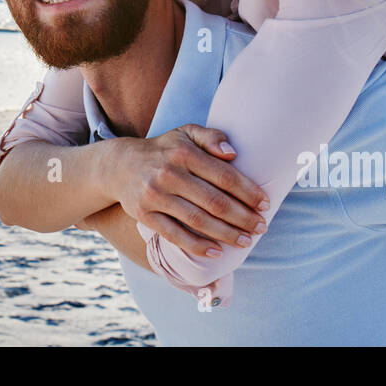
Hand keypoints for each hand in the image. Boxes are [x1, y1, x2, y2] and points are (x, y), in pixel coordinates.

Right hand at [110, 125, 269, 257]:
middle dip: (243, 217)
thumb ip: (210, 137)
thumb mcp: (185, 133)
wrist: (120, 165)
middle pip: (215, 201)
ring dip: (226, 234)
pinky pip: (175, 235)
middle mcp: (169, 174)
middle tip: (262, 227)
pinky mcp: (145, 215)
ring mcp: (156, 196)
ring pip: (198, 220)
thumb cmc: (164, 150)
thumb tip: (232, 154)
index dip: (248, 192)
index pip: (224, 175)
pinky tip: (216, 252)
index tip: (265, 204)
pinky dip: (197, 246)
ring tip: (246, 241)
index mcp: (183, 152)